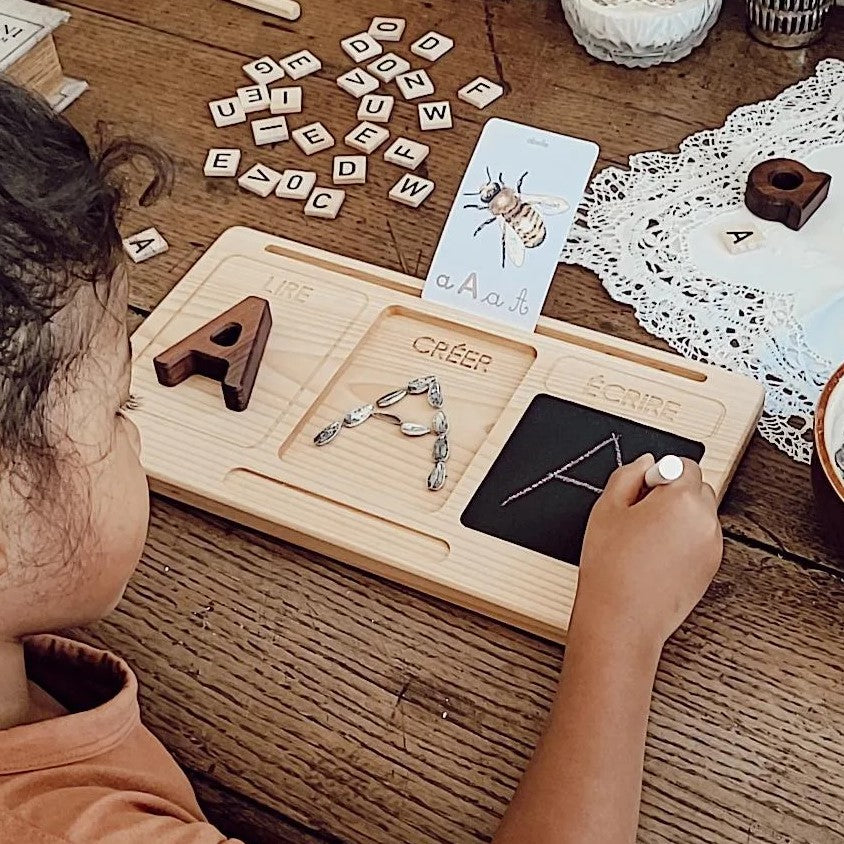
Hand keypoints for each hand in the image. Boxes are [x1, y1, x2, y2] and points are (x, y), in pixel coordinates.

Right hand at [574, 454, 722, 648]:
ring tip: (646, 537)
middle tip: (640, 511)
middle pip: (698, 488)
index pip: (685, 465)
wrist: (622, 619)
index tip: (641, 488)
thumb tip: (645, 463)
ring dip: (680, 515)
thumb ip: (628, 475)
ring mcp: (711, 547)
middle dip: (673, 493)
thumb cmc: (611, 568)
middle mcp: (705, 521)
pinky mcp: (710, 568)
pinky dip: (684, 539)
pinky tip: (656, 555)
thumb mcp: (607, 508)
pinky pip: (701, 539)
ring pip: (700, 515)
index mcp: (682, 500)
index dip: (659, 473)